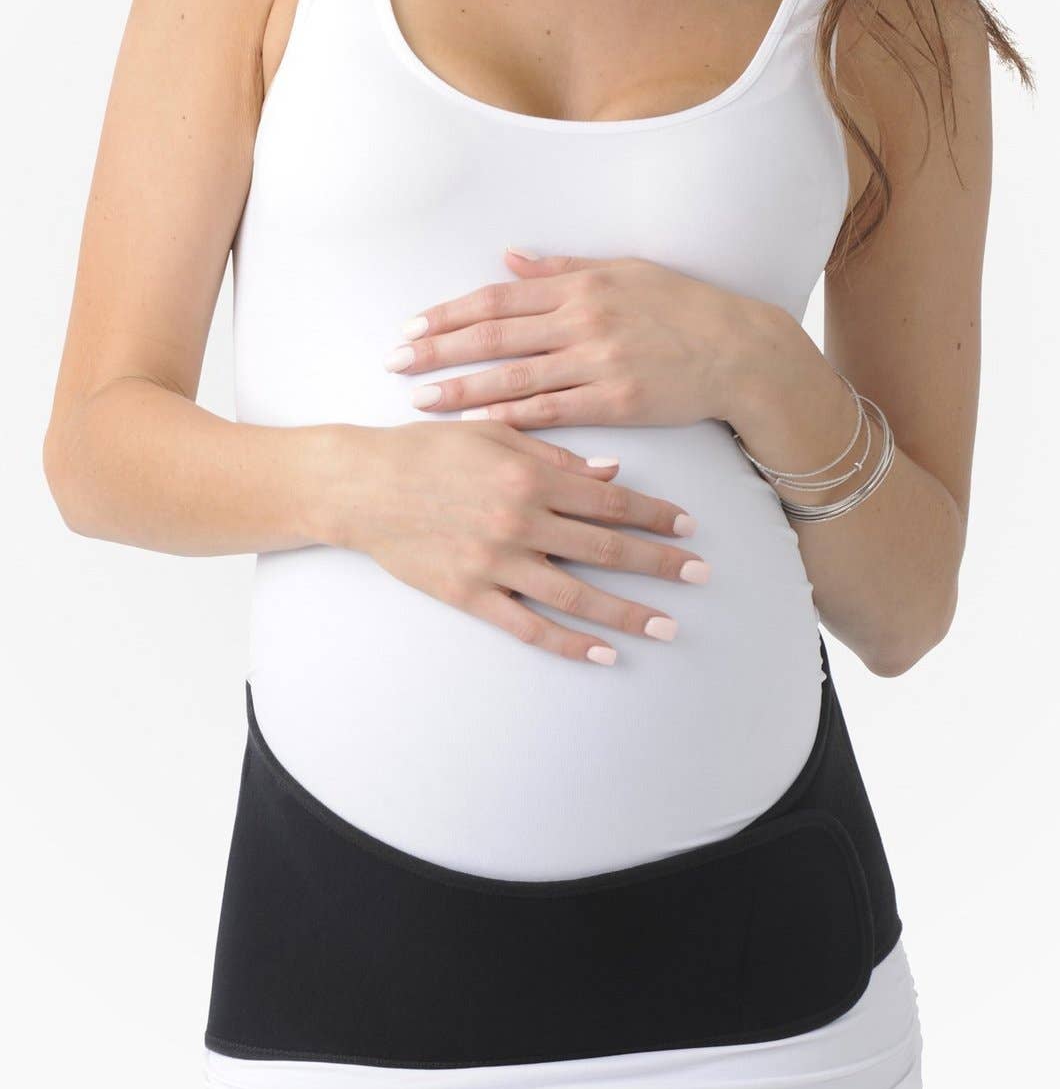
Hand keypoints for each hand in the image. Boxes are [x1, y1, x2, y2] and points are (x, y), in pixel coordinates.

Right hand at [337, 421, 709, 662]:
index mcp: (530, 474)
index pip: (610, 499)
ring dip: (628, 612)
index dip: (655, 514)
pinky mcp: (470, 594)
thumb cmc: (425, 451)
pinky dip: (570, 642)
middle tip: (701, 576)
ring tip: (668, 626)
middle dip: (660, 563)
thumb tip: (612, 472)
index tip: (690, 526)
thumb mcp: (492, 434)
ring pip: (577, 594)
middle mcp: (520, 520)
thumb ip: (555, 455)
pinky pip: (529, 625)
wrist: (361, 486)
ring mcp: (496, 562)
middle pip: (607, 547)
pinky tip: (604, 653)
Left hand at [384, 249, 767, 429]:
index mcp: (580, 285)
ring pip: (514, 377)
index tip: (410, 327)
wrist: (739, 350)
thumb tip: (508, 257)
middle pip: (494, 335)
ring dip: (462, 390)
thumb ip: (561, 268)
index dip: (449, 314)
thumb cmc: (682, 309)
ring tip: (420, 400)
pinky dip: (510, 421)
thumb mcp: (623, 270)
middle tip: (394, 363)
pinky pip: (551, 413)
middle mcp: (583, 319)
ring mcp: (598, 361)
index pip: (498, 298)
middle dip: (437, 350)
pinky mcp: (617, 402)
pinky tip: (477, 430)